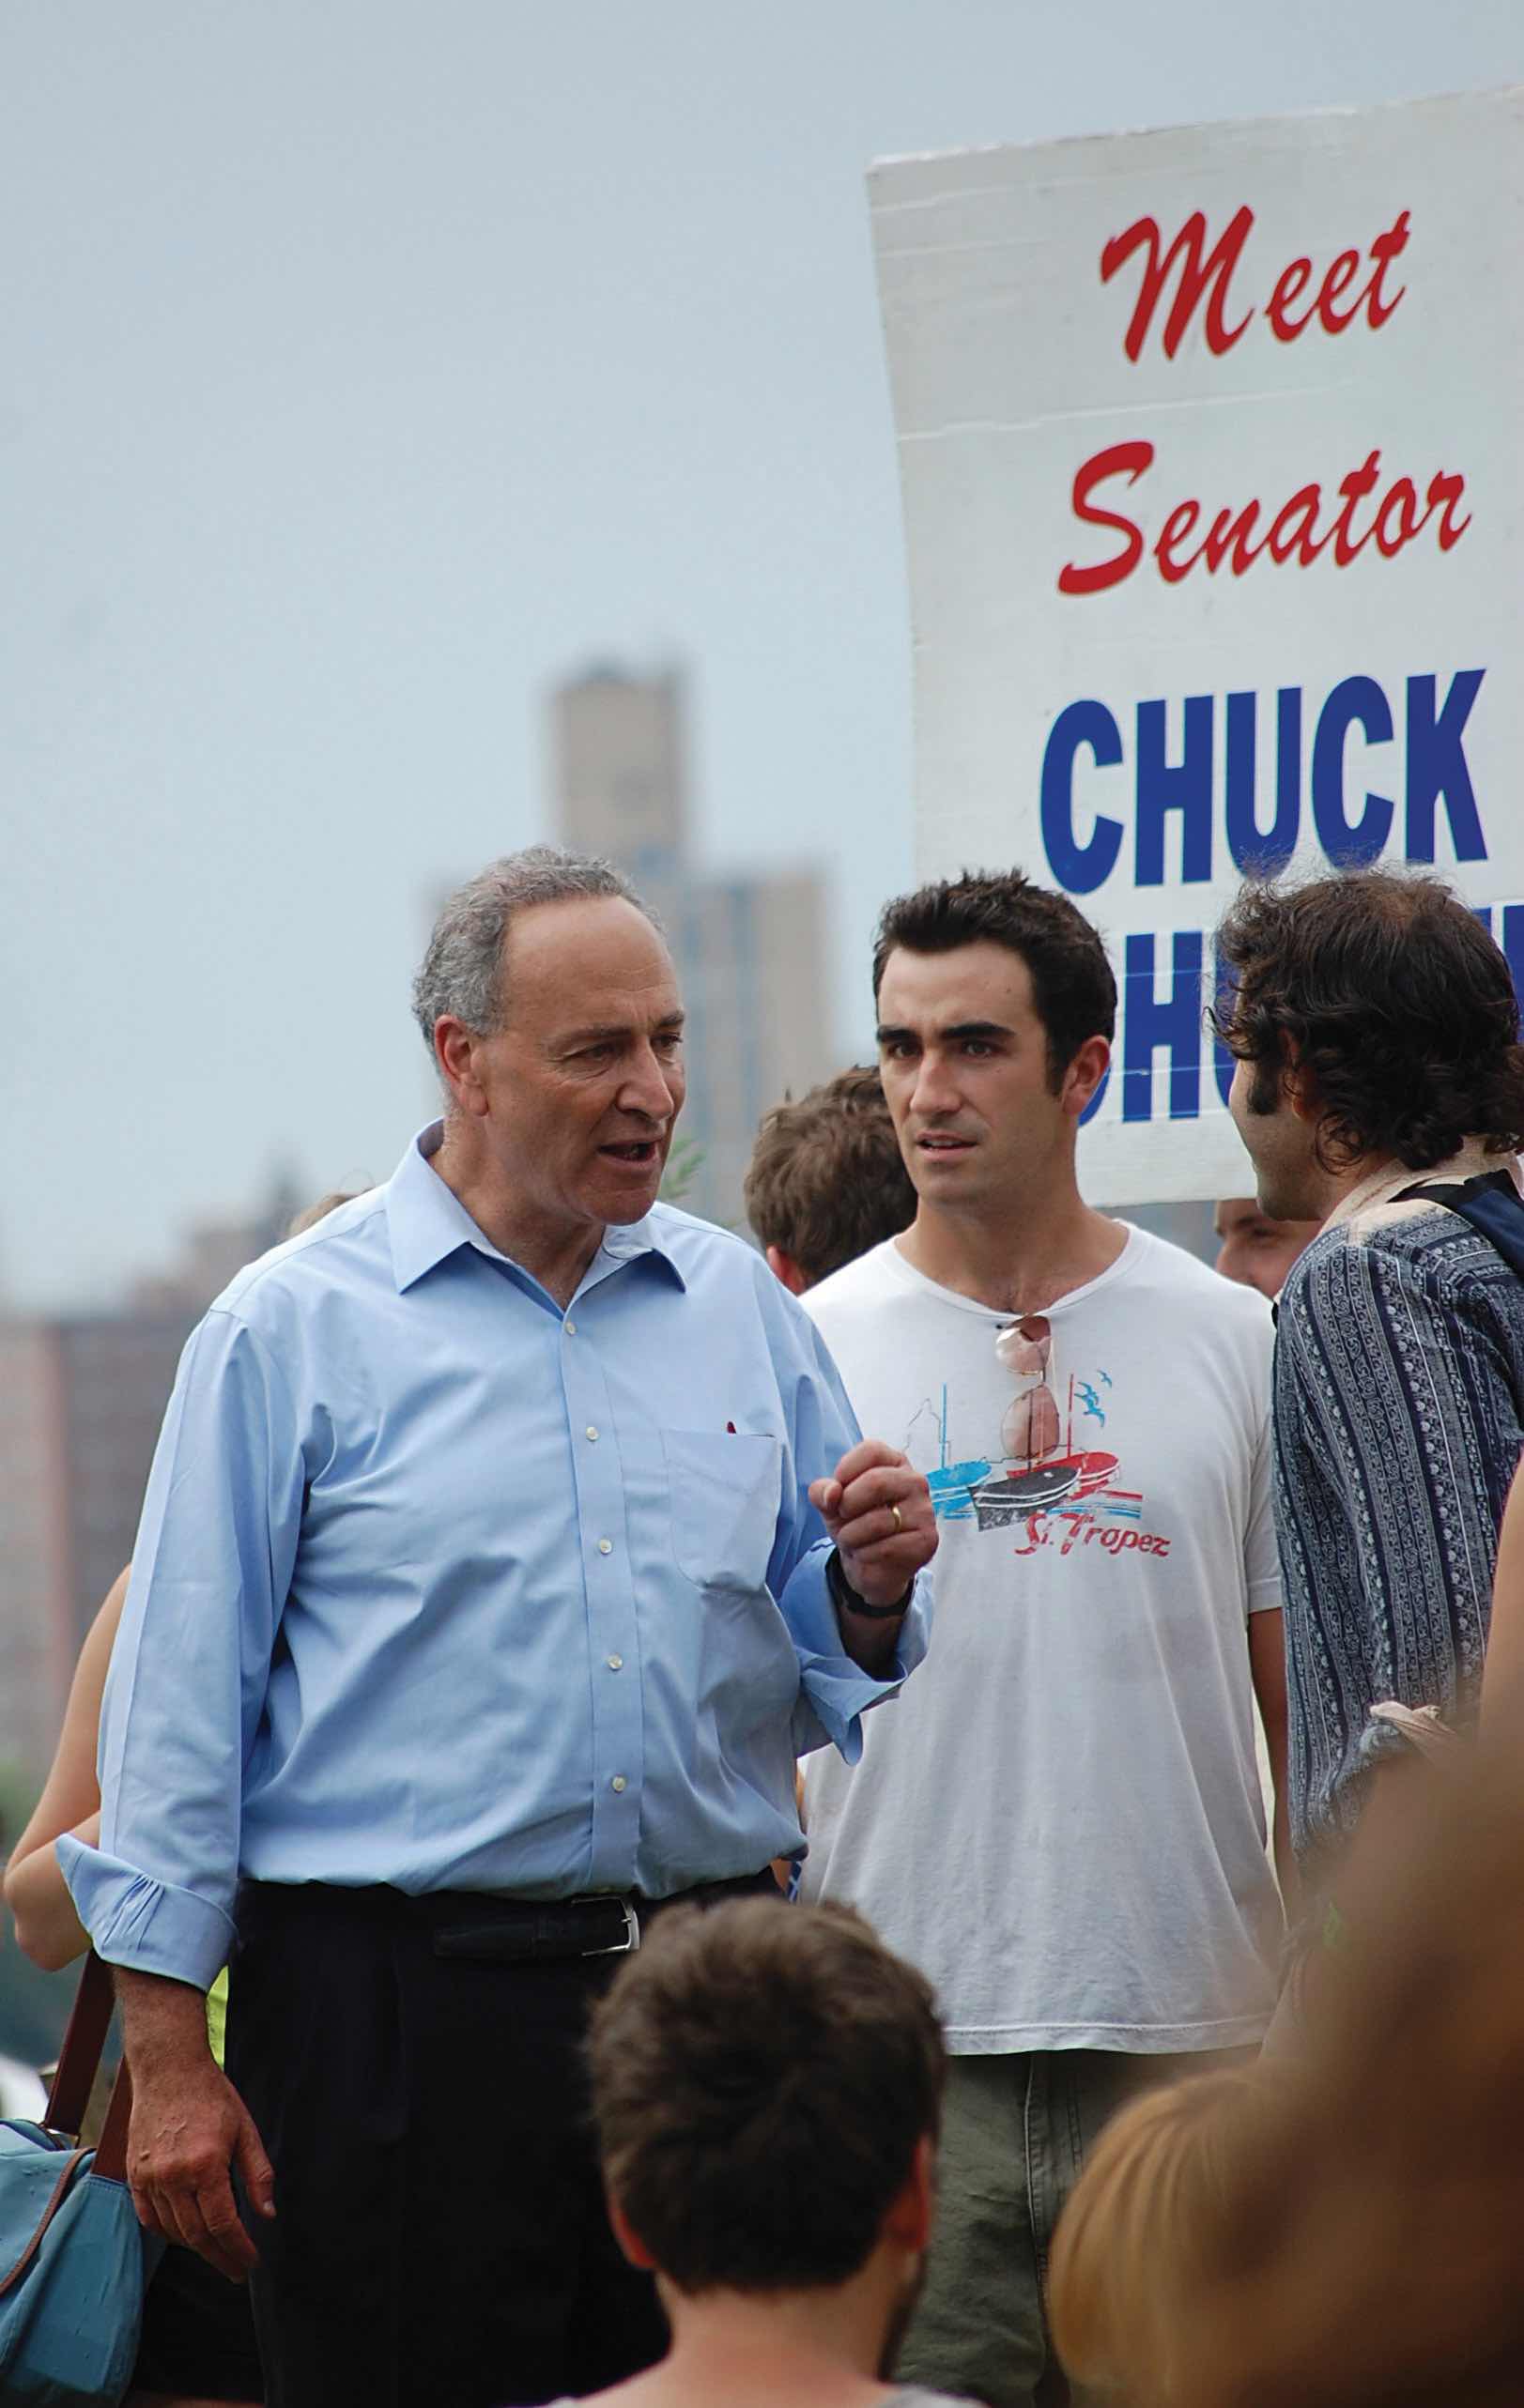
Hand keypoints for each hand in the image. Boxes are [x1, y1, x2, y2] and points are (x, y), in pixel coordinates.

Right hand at [112, 1969, 275, 2284]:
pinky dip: (167, 2233)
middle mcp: (174, 2176)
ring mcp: (150, 2177)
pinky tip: (185, 2235)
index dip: (238, 2248)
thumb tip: (267, 2214)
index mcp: (206, 2164)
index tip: (250, 2263)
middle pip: (197, 2235)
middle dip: (220, 2257)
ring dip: (196, 2248)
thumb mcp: (245, 2129)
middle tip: (235, 2269)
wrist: (169, 2069)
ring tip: (216, 2251)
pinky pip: (149, 2218)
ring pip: (173, 2231)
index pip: (223, 2224)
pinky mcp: (134, 2175)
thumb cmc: (212, 2096)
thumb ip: (258, 2174)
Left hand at [809, 1439, 936, 1611]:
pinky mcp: (927, 1540)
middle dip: (846, 1505)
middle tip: (842, 1517)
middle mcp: (915, 1482)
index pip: (871, 1450)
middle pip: (875, 1482)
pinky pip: (887, 1548)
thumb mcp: (831, 1504)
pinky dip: (865, 1555)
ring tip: (851, 1540)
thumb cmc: (854, 1524)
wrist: (871, 1565)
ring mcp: (924, 1511)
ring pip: (878, 1521)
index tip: (837, 1491)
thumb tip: (832, 1493)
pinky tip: (867, 1554)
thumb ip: (823, 1492)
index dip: (846, 1470)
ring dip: (851, 1536)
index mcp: (894, 1463)